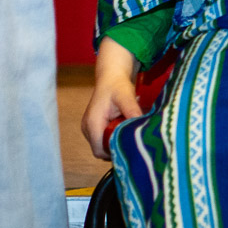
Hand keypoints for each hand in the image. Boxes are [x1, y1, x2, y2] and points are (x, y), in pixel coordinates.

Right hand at [82, 37, 142, 160]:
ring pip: (101, 146)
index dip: (113, 152)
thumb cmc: (118, 86)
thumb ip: (132, 112)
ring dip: (113, 142)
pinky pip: (101, 140)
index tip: (129, 146)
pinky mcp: (92, 127)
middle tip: (130, 139)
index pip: (99, 150)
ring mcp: (88, 128)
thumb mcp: (127, 97)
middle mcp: (87, 128)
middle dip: (115, 147)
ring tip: (126, 131)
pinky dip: (111, 138)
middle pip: (100, 150)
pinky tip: (121, 128)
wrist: (111, 76)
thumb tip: (140, 129)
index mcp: (93, 123)